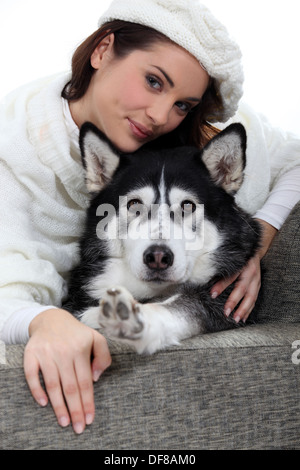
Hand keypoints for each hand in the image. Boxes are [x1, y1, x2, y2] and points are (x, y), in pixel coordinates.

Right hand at [24, 308, 110, 433]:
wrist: (51, 318)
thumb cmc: (76, 333)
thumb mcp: (96, 338)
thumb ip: (103, 356)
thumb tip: (95, 378)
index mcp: (81, 349)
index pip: (85, 382)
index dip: (88, 402)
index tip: (90, 418)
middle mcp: (64, 352)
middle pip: (70, 387)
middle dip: (75, 409)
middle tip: (78, 427)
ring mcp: (46, 353)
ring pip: (53, 385)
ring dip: (58, 406)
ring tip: (64, 422)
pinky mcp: (31, 354)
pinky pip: (32, 376)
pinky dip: (37, 390)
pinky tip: (44, 403)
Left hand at [211, 219, 277, 322]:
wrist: (255, 251)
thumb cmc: (239, 256)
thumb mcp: (231, 259)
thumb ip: (221, 268)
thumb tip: (206, 277)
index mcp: (242, 265)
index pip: (231, 277)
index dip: (221, 286)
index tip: (212, 294)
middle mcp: (251, 273)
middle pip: (243, 289)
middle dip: (234, 302)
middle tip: (226, 312)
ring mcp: (257, 280)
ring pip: (251, 297)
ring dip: (244, 309)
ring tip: (236, 319)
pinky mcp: (258, 286)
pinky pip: (254, 299)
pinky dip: (249, 309)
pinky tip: (243, 318)